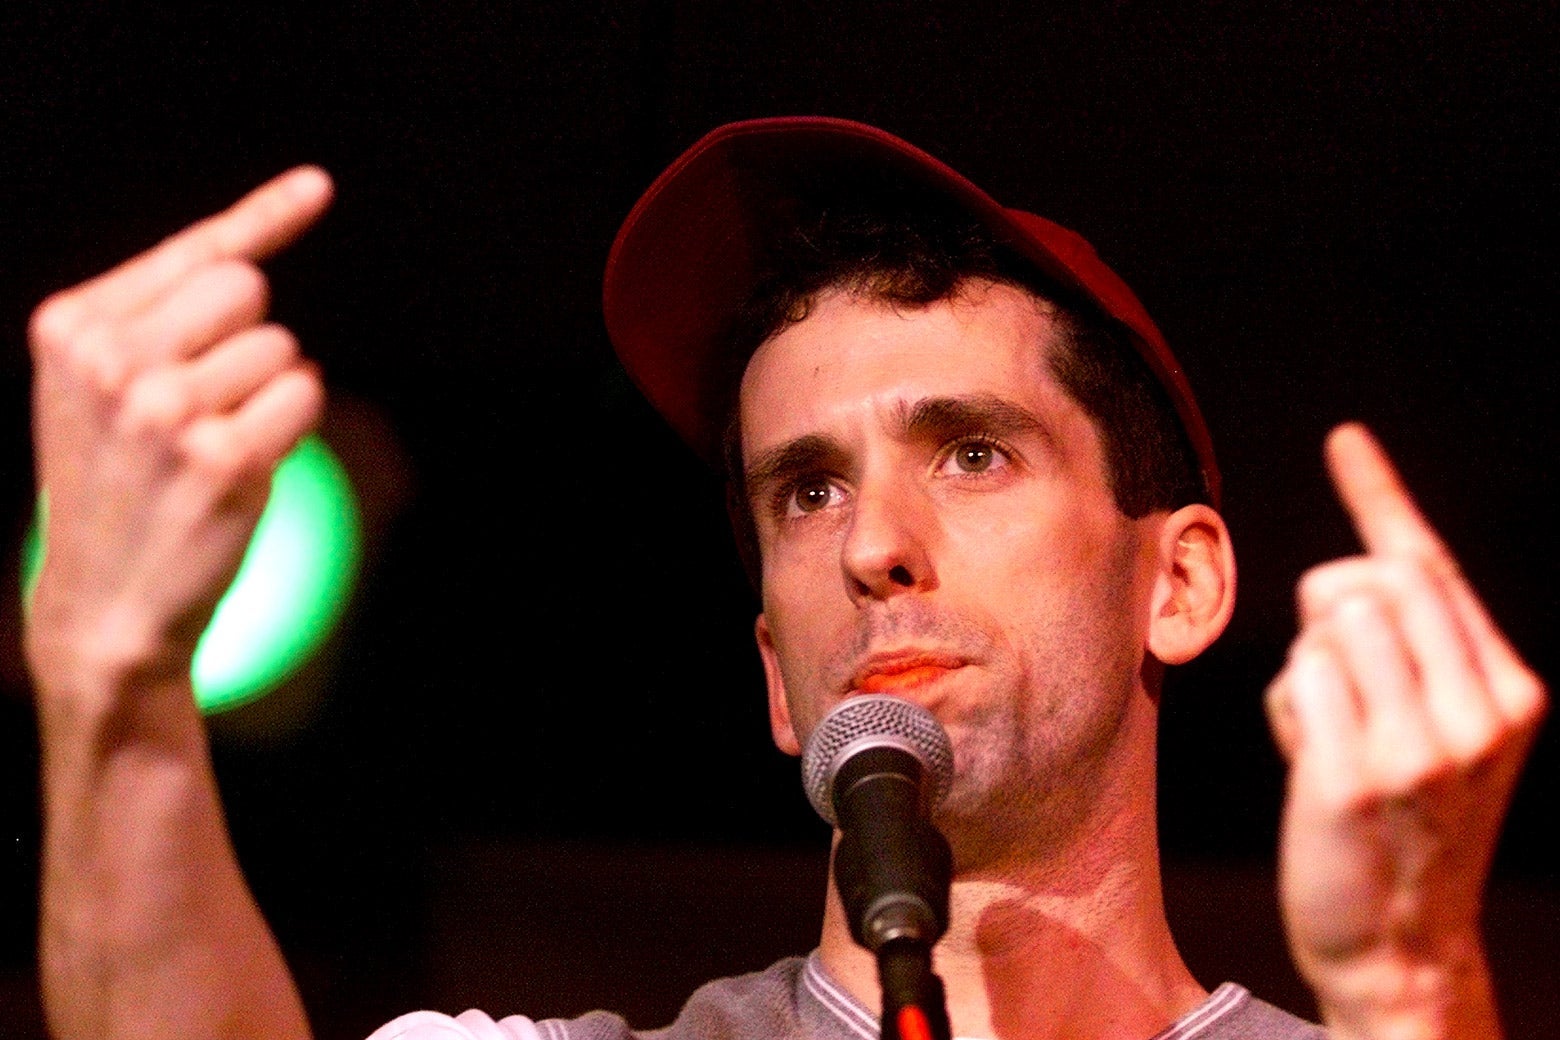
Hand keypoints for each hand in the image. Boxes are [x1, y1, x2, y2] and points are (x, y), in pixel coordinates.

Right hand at [26, 168, 333, 702]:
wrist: (101, 604)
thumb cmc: (118, 482)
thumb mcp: (99, 387)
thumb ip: (160, 316)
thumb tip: (258, 255)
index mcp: (72, 326)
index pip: (195, 251)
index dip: (265, 216)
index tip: (320, 185)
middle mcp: (110, 358)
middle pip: (248, 289)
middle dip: (247, 338)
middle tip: (203, 404)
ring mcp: (164, 409)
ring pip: (282, 349)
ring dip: (265, 393)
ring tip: (208, 446)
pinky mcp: (220, 456)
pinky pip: (303, 396)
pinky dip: (289, 427)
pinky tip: (239, 466)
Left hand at [1266, 423, 1545, 1039]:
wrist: (1400, 942)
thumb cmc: (1399, 823)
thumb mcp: (1438, 732)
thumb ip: (1413, 652)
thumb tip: (1350, 574)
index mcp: (1509, 690)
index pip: (1433, 567)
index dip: (1380, 498)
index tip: (1345, 439)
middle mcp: (1481, 711)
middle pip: (1371, 581)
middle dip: (1331, 612)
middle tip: (1341, 686)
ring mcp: (1423, 745)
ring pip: (1329, 627)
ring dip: (1309, 673)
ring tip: (1333, 738)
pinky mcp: (1359, 774)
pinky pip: (1296, 679)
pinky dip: (1288, 710)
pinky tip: (1310, 764)